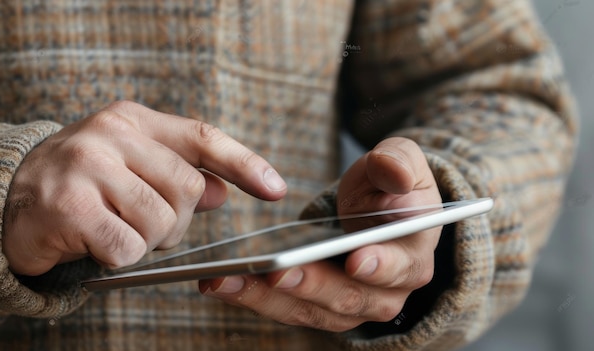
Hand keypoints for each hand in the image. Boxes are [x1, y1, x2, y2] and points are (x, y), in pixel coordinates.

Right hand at [3, 101, 286, 275]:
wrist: (7, 199)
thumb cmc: (82, 183)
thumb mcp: (132, 168)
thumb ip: (178, 176)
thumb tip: (221, 191)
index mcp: (133, 120)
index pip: (203, 137)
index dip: (245, 164)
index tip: (277, 189)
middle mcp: (112, 134)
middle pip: (188, 189)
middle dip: (175, 220)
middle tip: (141, 221)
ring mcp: (88, 166)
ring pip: (160, 222)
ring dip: (145, 241)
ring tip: (113, 228)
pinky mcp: (70, 205)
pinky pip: (128, 248)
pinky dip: (119, 257)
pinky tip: (94, 242)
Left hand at [199, 137, 440, 330]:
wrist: (374, 208)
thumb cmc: (387, 185)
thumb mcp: (399, 161)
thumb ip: (398, 163)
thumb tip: (395, 173)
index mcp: (411, 253)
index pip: (400, 266)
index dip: (381, 265)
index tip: (357, 259)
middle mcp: (387, 290)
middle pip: (348, 296)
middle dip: (310, 284)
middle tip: (276, 271)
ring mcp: (350, 304)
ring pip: (310, 310)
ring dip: (267, 298)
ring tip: (226, 279)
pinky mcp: (319, 306)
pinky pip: (286, 308)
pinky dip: (254, 298)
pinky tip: (222, 282)